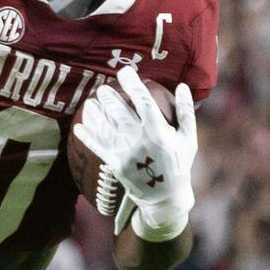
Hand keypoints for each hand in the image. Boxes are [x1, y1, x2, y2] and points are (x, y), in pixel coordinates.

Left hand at [73, 69, 197, 239]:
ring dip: (95, 113)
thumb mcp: (189, 138)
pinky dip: (87, 136)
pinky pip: (97, 147)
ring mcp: (125, 152)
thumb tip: (183, 86)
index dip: (133, 84)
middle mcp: (139, 139)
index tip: (125, 72)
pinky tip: (79, 126)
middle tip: (102, 89)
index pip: (143, 101)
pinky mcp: (115, 164)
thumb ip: (185, 112)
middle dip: (108, 97)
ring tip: (90, 103)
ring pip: (105, 127)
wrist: (165, 197)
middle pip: (119, 111)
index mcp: (158, 130)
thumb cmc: (179, 164)